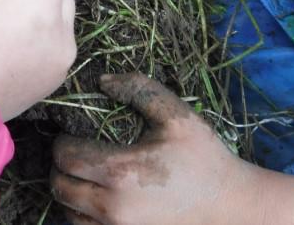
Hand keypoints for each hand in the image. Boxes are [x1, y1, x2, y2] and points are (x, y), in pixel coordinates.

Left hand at [50, 73, 293, 224]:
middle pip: (59, 185)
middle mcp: (112, 208)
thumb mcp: (177, 116)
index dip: (62, 141)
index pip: (65, 156)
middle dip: (60, 165)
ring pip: (67, 211)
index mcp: (120, 172)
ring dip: (69, 190)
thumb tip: (102, 81)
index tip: (73, 134)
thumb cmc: (205, 160)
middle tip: (74, 151)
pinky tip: (97, 197)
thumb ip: (139, 90)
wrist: (234, 210)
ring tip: (84, 174)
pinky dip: (81, 213)